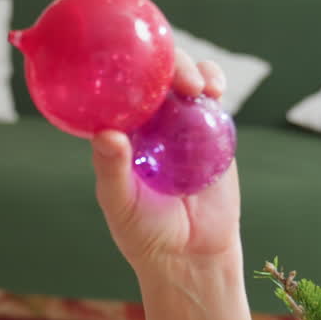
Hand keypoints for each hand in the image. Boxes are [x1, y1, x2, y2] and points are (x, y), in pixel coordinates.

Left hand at [90, 49, 240, 277]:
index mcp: (118, 132)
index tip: (129, 64)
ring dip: (190, 69)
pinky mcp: (212, 131)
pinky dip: (214, 83)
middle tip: (176, 80)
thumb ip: (111, 169)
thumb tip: (106, 134)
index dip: (120, 68)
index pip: (115, 90)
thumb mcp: (119, 203)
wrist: (190, 256)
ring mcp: (180, 123)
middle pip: (152, 76)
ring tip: (197, 86)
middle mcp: (147, 122)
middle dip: (163, 65)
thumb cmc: (143, 232)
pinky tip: (214, 90)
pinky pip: (212, 99)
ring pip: (182, 79)